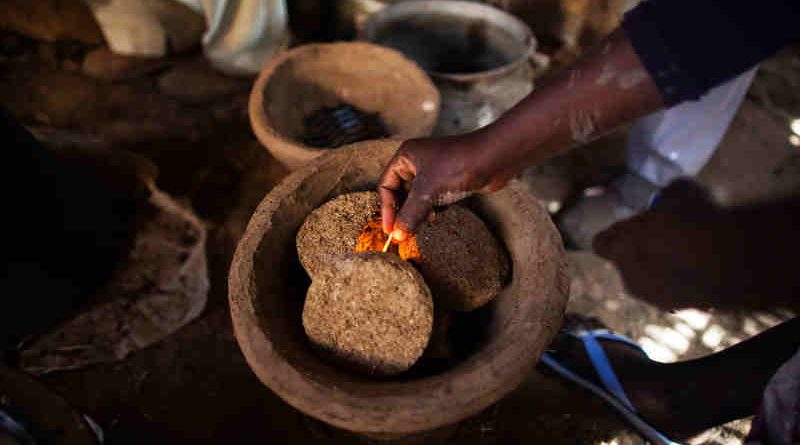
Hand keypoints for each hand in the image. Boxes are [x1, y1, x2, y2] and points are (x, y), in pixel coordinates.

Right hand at [378, 134, 510, 239]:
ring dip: (417, 213)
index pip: (386, 185)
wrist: (495, 159)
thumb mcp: (428, 192)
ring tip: (421, 225)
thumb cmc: (458, 166)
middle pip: (400, 193)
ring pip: (417, 198)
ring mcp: (433, 171)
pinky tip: (436, 217)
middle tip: (402, 234)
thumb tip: (396, 235)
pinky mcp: (448, 181)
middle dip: (402, 212)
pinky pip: (432, 199)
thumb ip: (410, 214)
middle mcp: (417, 162)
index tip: (390, 231)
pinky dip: (431, 210)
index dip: (386, 209)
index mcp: (406, 156)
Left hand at [592, 181, 735, 309]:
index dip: (618, 234)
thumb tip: (670, 197)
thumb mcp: (680, 192)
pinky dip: (687, 284)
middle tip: (671, 237)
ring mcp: (655, 299)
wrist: (733, 261)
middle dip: (644, 252)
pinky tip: (710, 270)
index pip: (601, 244)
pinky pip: (677, 294)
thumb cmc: (699, 218)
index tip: (638, 226)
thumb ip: (667, 198)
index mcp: (620, 247)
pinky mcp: (681, 311)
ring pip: (653, 281)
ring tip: (697, 253)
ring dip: (666, 270)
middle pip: (629, 263)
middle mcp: (630, 278)